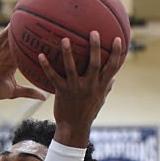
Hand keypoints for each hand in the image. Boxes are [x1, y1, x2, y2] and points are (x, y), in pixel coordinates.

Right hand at [0, 28, 46, 102]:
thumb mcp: (15, 91)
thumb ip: (29, 92)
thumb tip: (44, 98)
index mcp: (13, 62)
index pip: (26, 51)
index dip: (35, 45)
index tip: (48, 39)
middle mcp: (7, 55)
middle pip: (19, 42)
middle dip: (27, 34)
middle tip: (40, 25)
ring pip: (9, 38)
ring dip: (16, 29)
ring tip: (26, 19)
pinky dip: (3, 34)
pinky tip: (10, 26)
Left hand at [37, 31, 123, 146]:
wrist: (73, 128)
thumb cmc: (87, 113)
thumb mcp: (100, 101)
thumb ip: (106, 87)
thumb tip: (114, 78)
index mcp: (100, 86)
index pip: (113, 67)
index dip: (117, 53)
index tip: (118, 39)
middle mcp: (90, 85)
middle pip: (94, 63)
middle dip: (95, 47)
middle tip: (93, 32)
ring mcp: (75, 88)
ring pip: (72, 68)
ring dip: (68, 53)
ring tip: (65, 39)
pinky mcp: (62, 91)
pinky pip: (53, 76)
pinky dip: (46, 66)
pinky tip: (41, 55)